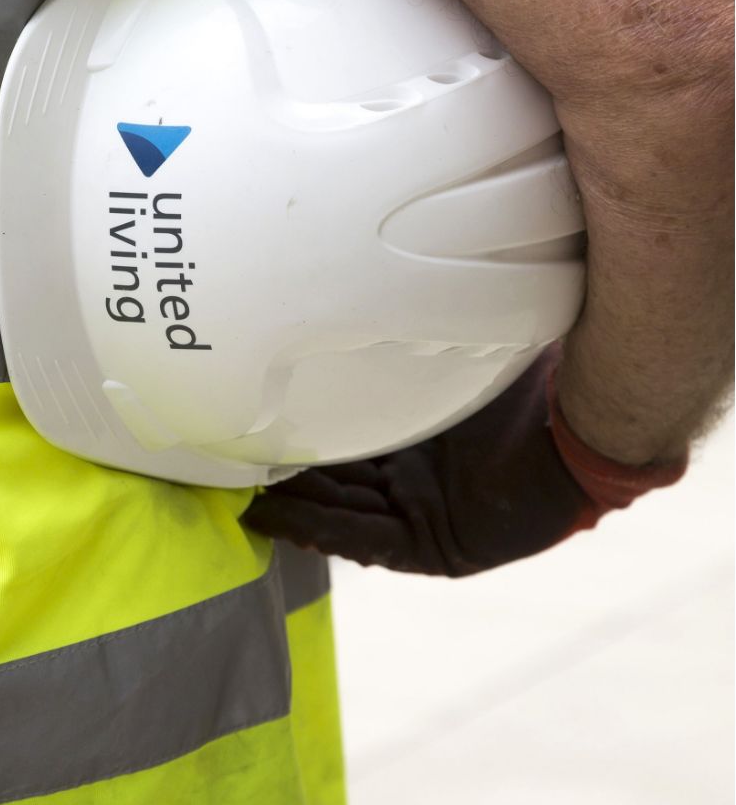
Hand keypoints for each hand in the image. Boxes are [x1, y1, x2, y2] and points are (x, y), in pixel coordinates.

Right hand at [242, 347, 685, 576]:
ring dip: (284, 504)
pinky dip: (314, 530)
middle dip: (275, 469)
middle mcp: (412, 474)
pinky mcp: (436, 547)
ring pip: (335, 511)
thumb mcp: (445, 340)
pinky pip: (364, 542)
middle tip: (216, 454)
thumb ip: (400, 319)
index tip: (242, 415)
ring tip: (227, 490)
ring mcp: (422, 513)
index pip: (337, 435)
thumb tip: (352, 257)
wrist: (587, 421)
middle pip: (327, 477)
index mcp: (413, 429)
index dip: (290, 430)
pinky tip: (267, 518)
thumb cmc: (525, 373)